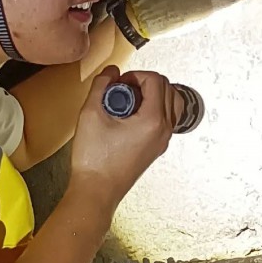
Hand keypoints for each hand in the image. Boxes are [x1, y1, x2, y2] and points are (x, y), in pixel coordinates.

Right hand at [70, 65, 176, 212]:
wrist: (96, 190)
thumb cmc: (94, 160)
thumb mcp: (90, 114)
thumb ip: (101, 85)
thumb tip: (111, 72)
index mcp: (153, 121)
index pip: (155, 80)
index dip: (135, 75)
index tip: (118, 83)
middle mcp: (164, 130)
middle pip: (168, 88)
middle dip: (144, 82)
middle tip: (122, 90)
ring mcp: (162, 140)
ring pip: (171, 103)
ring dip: (152, 95)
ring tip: (128, 102)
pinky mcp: (156, 148)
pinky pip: (164, 119)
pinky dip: (152, 110)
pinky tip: (129, 117)